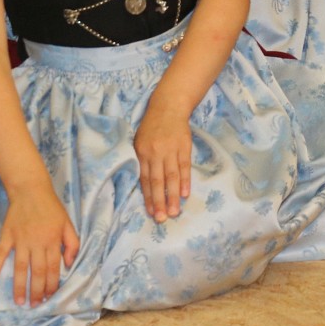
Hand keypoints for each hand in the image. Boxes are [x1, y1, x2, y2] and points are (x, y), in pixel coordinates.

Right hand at [0, 185, 79, 306]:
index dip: (52, 285)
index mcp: (52, 241)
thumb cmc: (51, 207)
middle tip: (35, 305)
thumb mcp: (68, 223)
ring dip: (19, 286)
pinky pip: (0, 253)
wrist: (30, 189)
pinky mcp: (7, 235)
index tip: (50, 298)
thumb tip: (69, 264)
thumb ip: (72, 244)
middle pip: (37, 272)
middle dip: (37, 291)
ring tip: (20, 301)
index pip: (53, 269)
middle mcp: (36, 243)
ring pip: (20, 267)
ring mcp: (20, 240)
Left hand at [134, 101, 193, 222]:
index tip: (150, 212)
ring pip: (171, 177)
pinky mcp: (184, 147)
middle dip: (159, 201)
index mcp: (142, 153)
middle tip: (161, 219)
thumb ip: (142, 161)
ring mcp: (171, 150)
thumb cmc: (152, 127)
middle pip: (158, 181)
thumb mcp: (139, 141)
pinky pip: (184, 167)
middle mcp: (156, 153)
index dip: (148, 197)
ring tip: (174, 212)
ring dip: (173, 196)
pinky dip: (185, 181)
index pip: (145, 179)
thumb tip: (144, 185)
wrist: (168, 107)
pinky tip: (185, 194)